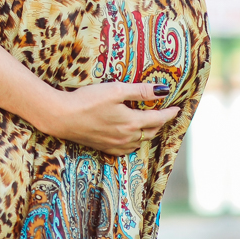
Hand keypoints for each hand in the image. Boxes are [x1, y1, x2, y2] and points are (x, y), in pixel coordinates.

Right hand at [34, 81, 179, 155]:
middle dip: (160, 123)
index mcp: (132, 122)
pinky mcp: (104, 148)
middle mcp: (127, 137)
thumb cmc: (87, 100)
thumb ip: (140, 91)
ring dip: (148, 134)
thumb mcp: (115, 90)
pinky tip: (131, 138)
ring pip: (140, 142)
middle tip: (165, 115)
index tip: (177, 109)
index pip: (158, 118)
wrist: (61, 117)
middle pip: (151, 132)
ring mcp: (116, 144)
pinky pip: (127, 149)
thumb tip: (162, 90)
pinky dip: (134, 143)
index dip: (169, 113)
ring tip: (150, 125)